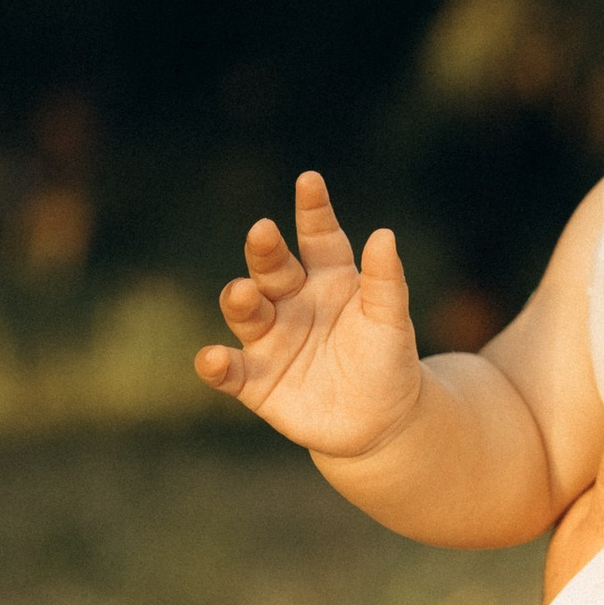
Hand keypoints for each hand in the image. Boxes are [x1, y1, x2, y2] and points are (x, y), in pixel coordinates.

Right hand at [193, 171, 424, 458]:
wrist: (381, 423)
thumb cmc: (387, 361)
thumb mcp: (391, 321)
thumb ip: (386, 281)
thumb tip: (384, 234)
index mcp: (329, 276)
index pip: (318, 236)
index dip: (313, 210)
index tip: (310, 181)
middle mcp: (292, 300)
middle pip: (273, 268)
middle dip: (265, 250)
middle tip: (263, 231)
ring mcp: (271, 339)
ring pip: (246, 312)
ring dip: (240, 299)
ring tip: (244, 292)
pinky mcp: (255, 381)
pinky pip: (230, 371)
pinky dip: (216, 365)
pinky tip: (212, 358)